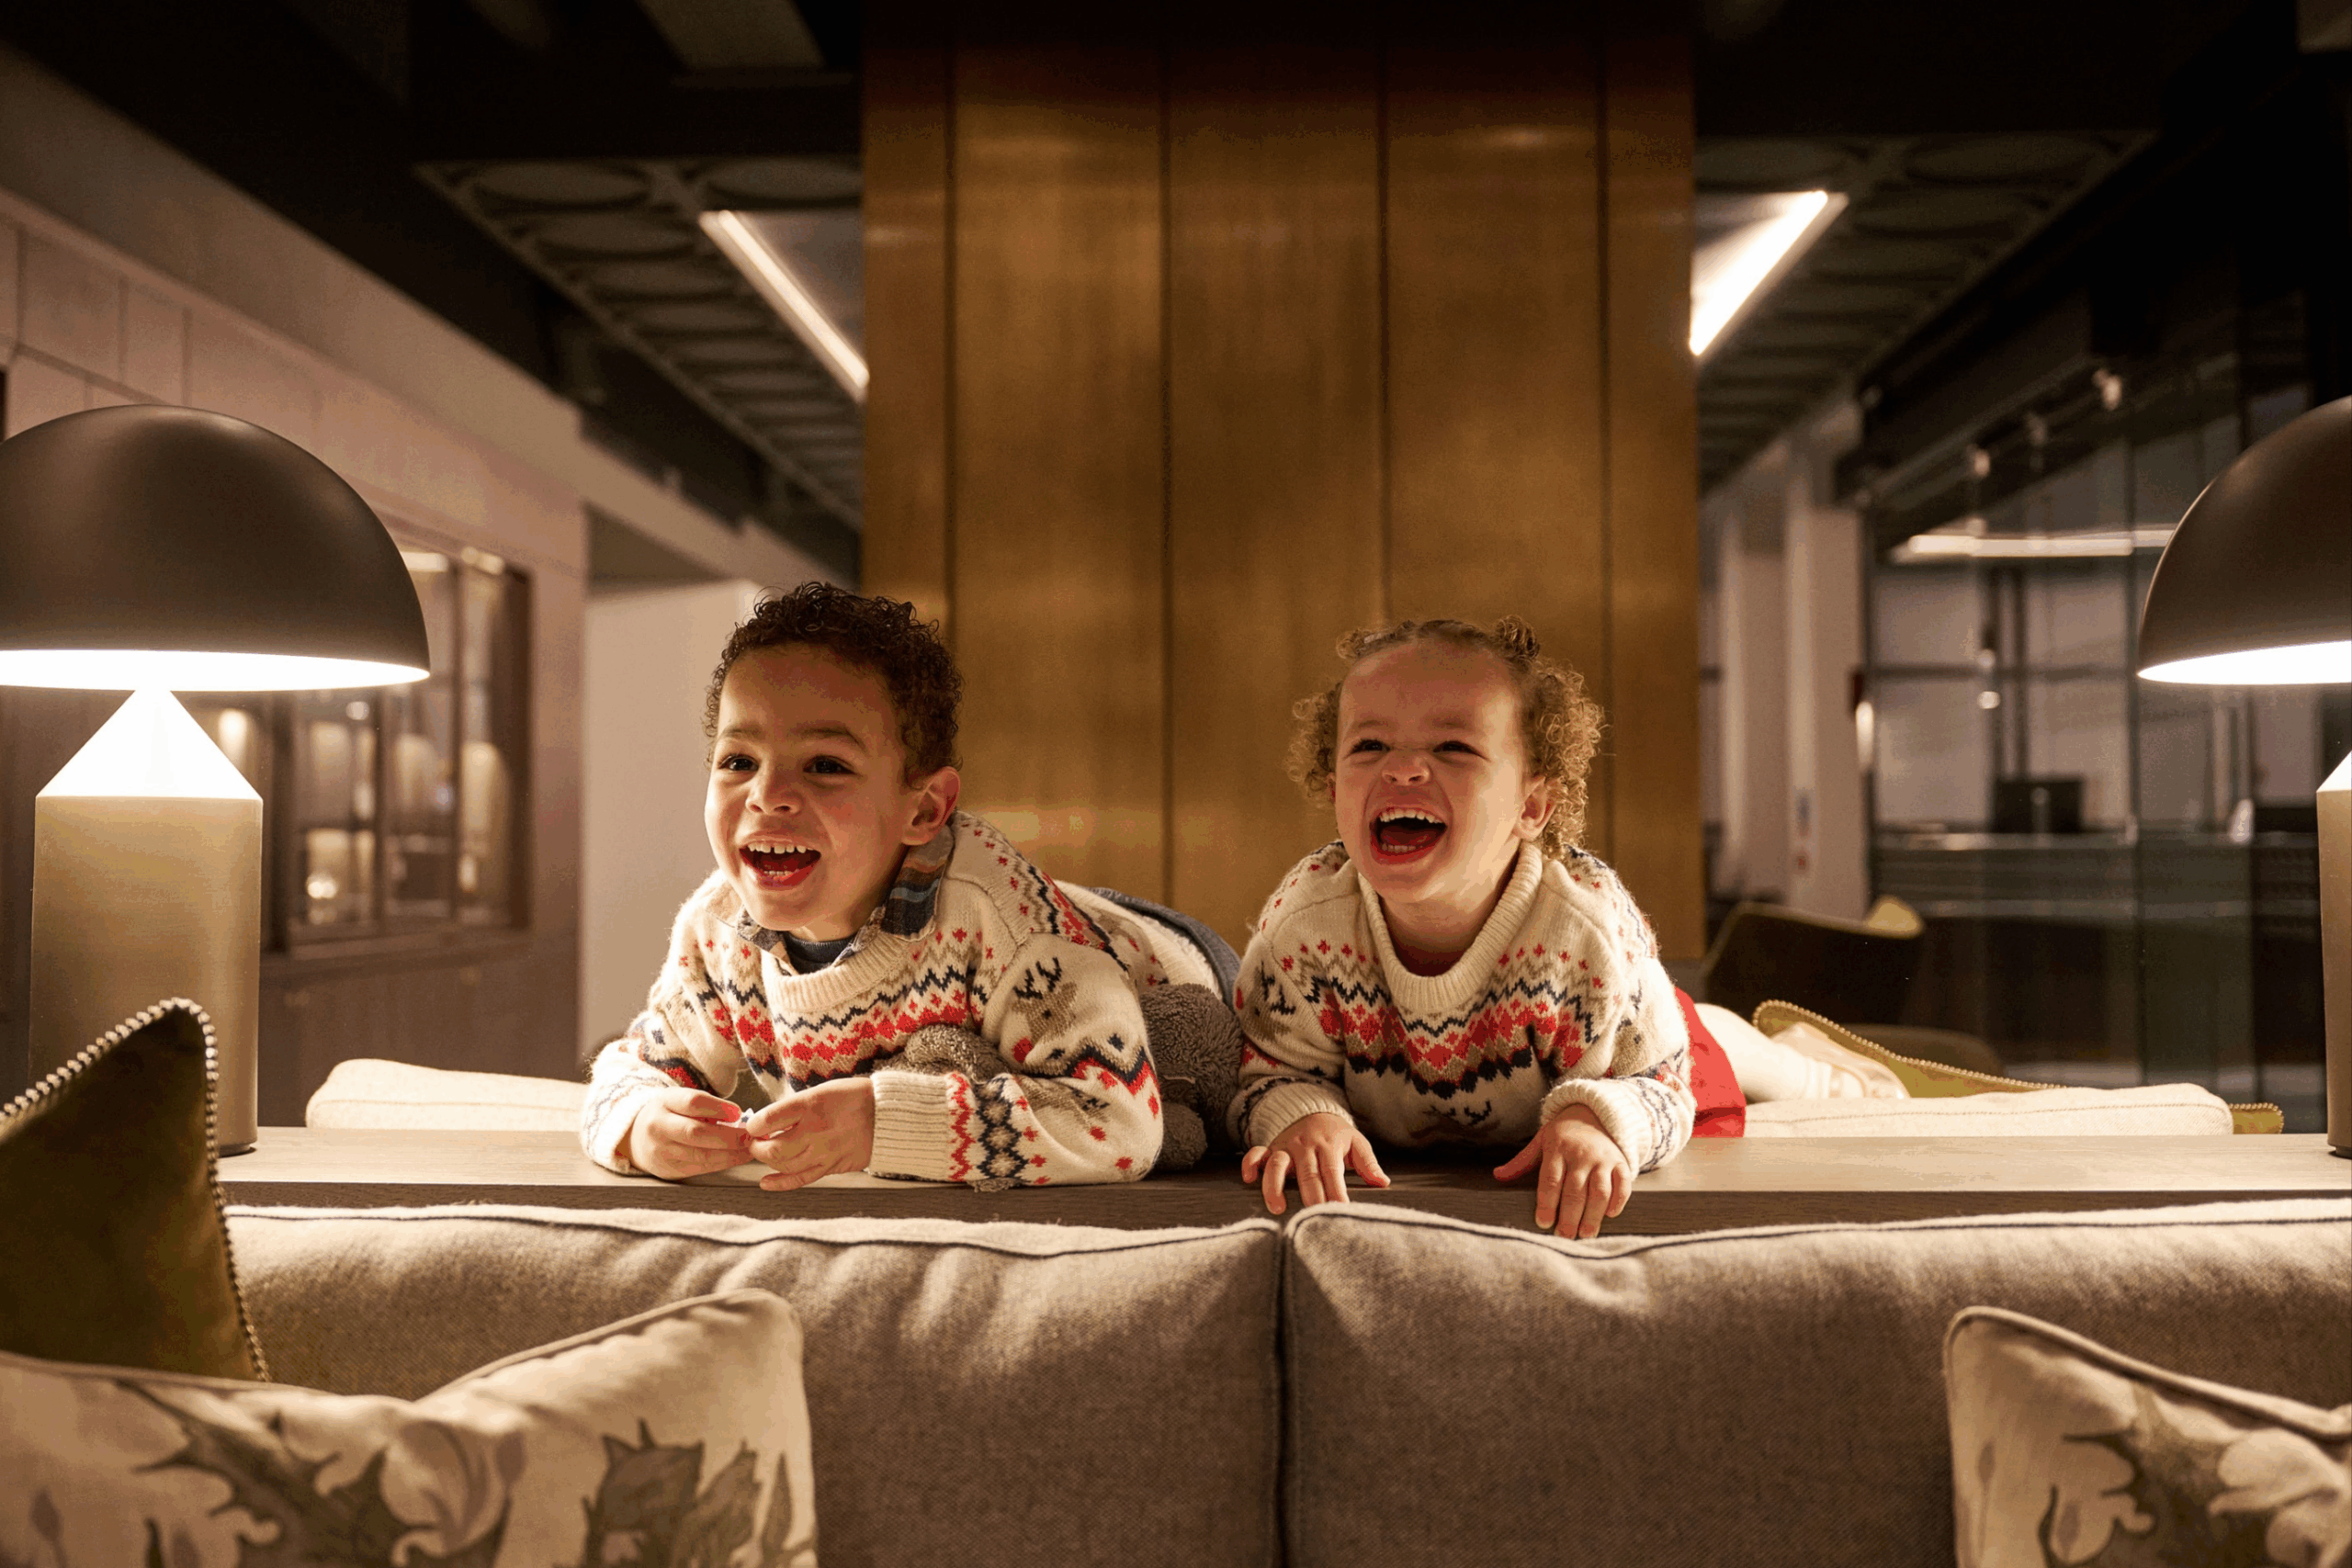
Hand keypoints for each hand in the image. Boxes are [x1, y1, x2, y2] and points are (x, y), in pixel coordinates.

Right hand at [623, 1087, 754, 1179]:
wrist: (636, 1137)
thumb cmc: (669, 1114)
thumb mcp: (680, 1100)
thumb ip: (706, 1106)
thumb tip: (740, 1118)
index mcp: (665, 1102)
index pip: (692, 1102)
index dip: (718, 1108)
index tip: (739, 1113)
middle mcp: (659, 1127)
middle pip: (696, 1133)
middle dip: (728, 1136)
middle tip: (751, 1136)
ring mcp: (661, 1151)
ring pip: (700, 1155)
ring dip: (730, 1154)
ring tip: (750, 1149)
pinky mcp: (669, 1170)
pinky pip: (699, 1168)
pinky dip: (722, 1164)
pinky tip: (737, 1158)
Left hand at [742, 1078, 875, 1191]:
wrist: (886, 1115)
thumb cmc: (853, 1097)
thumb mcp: (821, 1091)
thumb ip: (795, 1107)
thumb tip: (769, 1121)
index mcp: (810, 1105)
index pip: (768, 1120)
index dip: (754, 1125)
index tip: (753, 1126)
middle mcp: (815, 1131)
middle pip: (772, 1148)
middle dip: (756, 1147)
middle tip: (755, 1142)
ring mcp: (824, 1152)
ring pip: (784, 1165)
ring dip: (767, 1161)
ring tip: (765, 1154)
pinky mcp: (832, 1166)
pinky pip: (801, 1179)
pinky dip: (780, 1183)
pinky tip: (766, 1183)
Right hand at [1240, 1111, 1389, 1215]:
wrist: (1313, 1109)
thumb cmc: (1337, 1134)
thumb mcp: (1356, 1142)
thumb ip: (1368, 1163)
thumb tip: (1383, 1182)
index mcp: (1329, 1146)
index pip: (1332, 1173)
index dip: (1336, 1193)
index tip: (1340, 1212)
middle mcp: (1306, 1147)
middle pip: (1307, 1173)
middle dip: (1311, 1196)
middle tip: (1314, 1219)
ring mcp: (1286, 1147)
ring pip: (1277, 1165)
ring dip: (1275, 1186)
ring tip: (1278, 1208)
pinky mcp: (1271, 1148)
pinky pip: (1256, 1153)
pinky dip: (1250, 1164)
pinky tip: (1248, 1178)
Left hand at [1494, 1103, 1630, 1237]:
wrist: (1593, 1113)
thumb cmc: (1562, 1134)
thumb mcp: (1540, 1142)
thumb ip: (1521, 1162)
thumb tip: (1497, 1175)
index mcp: (1557, 1148)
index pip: (1551, 1180)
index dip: (1546, 1203)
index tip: (1543, 1223)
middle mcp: (1581, 1154)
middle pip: (1575, 1190)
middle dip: (1569, 1217)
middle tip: (1563, 1237)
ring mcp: (1603, 1158)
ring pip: (1599, 1190)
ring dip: (1593, 1215)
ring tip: (1585, 1235)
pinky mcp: (1621, 1162)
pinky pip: (1623, 1184)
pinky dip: (1618, 1201)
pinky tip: (1609, 1215)